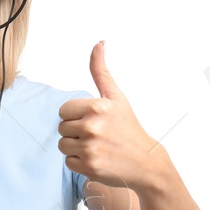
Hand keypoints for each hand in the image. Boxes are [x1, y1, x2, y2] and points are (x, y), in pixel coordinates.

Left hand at [57, 42, 165, 190]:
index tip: (94, 120)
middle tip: (98, 135)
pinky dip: (80, 162)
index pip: (63, 110)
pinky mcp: (88, 166)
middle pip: (62, 128)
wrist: (147, 162)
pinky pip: (68, 161)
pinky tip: (98, 159)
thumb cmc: (128, 127)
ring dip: (76, 147)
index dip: (76, 116)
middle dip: (76, 131)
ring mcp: (90, 147)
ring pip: (63, 145)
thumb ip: (101, 71)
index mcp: (96, 106)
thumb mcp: (116, 97)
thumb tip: (99, 43)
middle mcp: (92, 126)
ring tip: (98, 147)